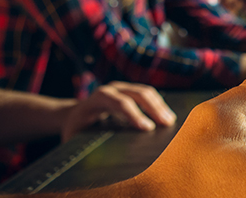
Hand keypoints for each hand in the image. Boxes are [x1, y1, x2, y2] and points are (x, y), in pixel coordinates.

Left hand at [60, 81, 175, 141]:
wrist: (75, 113)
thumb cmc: (76, 128)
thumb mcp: (75, 136)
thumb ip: (86, 142)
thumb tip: (100, 158)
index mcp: (98, 98)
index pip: (120, 103)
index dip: (135, 115)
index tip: (148, 129)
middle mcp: (112, 88)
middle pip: (139, 93)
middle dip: (154, 108)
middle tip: (167, 124)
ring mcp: (123, 87)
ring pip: (146, 92)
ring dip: (160, 106)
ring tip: (170, 120)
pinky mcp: (131, 91)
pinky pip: (148, 94)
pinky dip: (159, 104)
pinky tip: (166, 115)